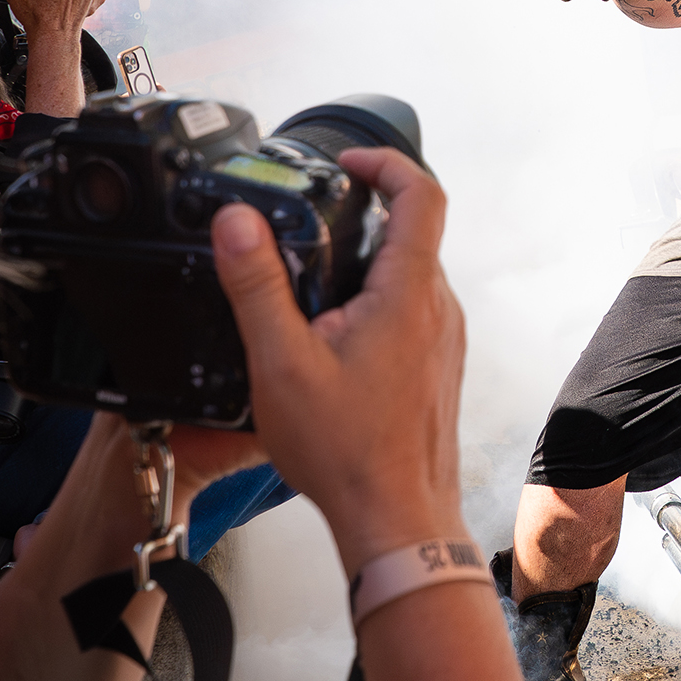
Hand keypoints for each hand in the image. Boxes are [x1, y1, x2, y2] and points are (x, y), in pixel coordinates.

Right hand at [198, 148, 466, 575]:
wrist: (397, 520)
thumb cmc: (345, 452)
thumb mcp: (282, 363)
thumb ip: (257, 286)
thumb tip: (236, 221)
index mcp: (409, 293)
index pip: (421, 193)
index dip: (386, 161)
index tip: (347, 160)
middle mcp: (438, 308)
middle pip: (412, 232)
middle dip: (359, 216)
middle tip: (305, 225)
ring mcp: (444, 339)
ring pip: (409, 276)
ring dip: (364, 265)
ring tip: (307, 288)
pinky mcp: (438, 367)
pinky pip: (411, 313)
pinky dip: (374, 304)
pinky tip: (329, 340)